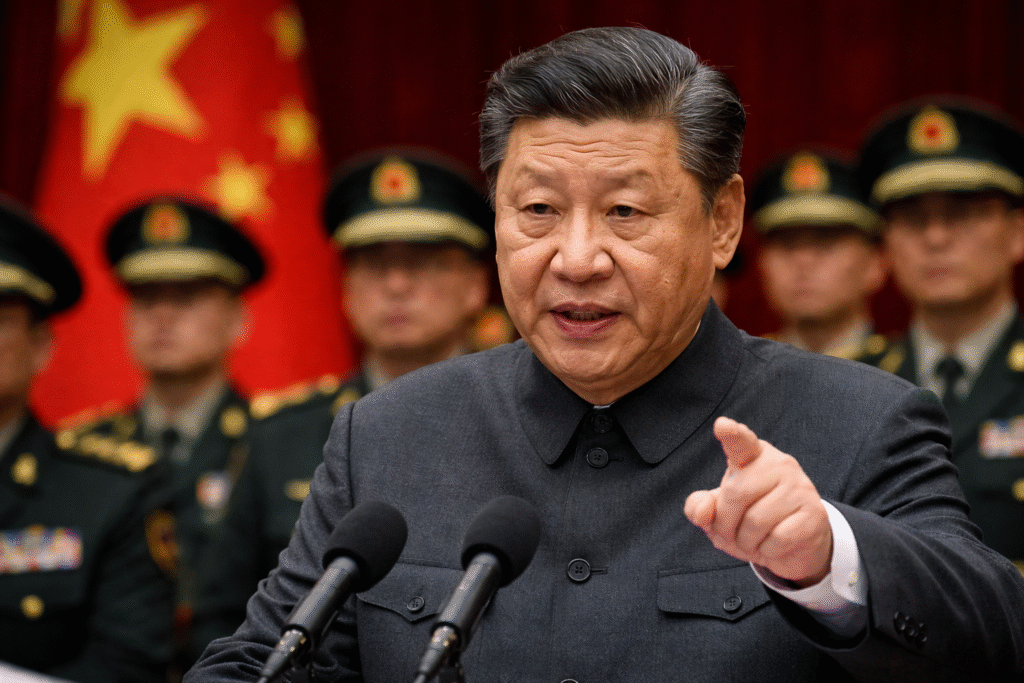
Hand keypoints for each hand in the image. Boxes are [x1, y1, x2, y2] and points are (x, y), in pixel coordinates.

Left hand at [684, 416, 832, 585]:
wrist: (793, 545)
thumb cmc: (750, 520)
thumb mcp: (719, 514)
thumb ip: (700, 508)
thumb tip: (702, 509)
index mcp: (752, 456)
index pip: (741, 442)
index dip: (732, 434)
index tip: (723, 426)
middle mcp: (779, 464)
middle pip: (737, 493)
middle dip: (725, 522)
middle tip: (731, 533)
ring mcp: (800, 487)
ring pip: (757, 520)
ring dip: (746, 541)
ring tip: (751, 540)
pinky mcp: (815, 514)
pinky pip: (779, 538)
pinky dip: (768, 550)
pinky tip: (772, 545)